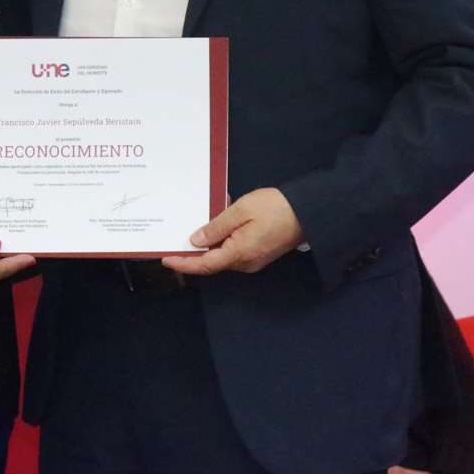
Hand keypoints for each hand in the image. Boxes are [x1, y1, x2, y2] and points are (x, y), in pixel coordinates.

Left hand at [161, 188, 304, 275]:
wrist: (308, 212)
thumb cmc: (275, 208)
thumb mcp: (241, 211)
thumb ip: (217, 226)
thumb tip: (195, 240)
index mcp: (239, 254)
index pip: (204, 264)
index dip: (183, 264)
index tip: (166, 259)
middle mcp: (245, 263)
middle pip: (212, 261)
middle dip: (193, 252)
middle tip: (175, 238)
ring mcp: (253, 260)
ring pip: (222, 255)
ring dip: (208, 243)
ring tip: (195, 224)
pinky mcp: (258, 254)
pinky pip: (233, 250)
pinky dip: (222, 239)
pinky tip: (217, 222)